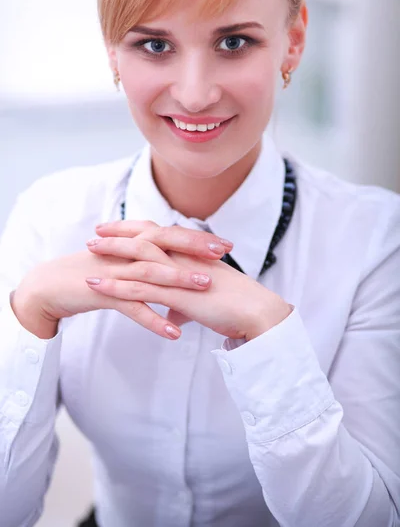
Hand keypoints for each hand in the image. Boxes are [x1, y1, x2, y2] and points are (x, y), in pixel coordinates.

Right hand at [12, 227, 231, 339]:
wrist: (51, 286)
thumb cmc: (90, 275)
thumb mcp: (122, 266)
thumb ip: (147, 268)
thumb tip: (175, 275)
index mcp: (132, 244)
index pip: (169, 237)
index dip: (196, 240)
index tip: (225, 244)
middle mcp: (125, 252)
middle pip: (163, 245)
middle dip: (194, 248)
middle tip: (223, 253)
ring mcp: (114, 271)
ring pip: (150, 273)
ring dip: (178, 280)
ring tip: (205, 287)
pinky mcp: (103, 292)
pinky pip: (131, 306)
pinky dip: (153, 319)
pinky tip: (173, 333)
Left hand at [87, 222, 292, 339]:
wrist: (257, 311)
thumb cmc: (236, 304)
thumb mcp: (206, 300)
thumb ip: (185, 302)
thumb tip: (173, 313)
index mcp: (191, 254)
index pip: (159, 233)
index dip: (137, 228)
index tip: (118, 227)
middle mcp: (183, 257)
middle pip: (145, 237)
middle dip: (118, 234)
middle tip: (96, 233)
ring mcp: (179, 274)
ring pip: (138, 258)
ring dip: (111, 255)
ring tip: (88, 253)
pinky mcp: (176, 293)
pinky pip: (140, 287)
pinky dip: (115, 285)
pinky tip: (97, 285)